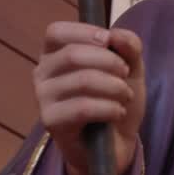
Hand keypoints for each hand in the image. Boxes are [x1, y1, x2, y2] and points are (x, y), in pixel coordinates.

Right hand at [32, 22, 144, 174]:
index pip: (56, 32)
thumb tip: (116, 34)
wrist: (116, 143)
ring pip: (81, 81)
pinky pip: (82, 108)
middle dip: (109, 62)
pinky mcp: (51, 122)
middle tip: (126, 74)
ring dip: (114, 87)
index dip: (85, 32)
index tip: (110, 41)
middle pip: (72, 55)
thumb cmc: (116, 98)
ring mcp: (43, 98)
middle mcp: (42, 73)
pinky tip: (118, 112)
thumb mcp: (131, 68)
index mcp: (55, 54)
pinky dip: (108, 108)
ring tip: (125, 96)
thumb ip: (129, 47)